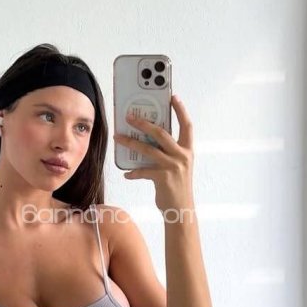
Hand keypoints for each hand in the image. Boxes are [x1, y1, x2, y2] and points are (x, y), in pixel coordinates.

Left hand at [113, 95, 194, 212]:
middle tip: (130, 116)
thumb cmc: (177, 186)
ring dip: (130, 142)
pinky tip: (126, 173)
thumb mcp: (179, 166)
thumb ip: (169, 152)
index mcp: (188, 150)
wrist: (181, 209)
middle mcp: (182, 156)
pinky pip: (143, 171)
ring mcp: (173, 167)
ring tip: (118, 136)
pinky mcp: (163, 178)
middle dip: (143, 123)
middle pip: (161, 133)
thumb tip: (149, 140)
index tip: (173, 96)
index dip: (180, 110)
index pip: (187, 125)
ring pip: (148, 149)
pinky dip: (133, 172)